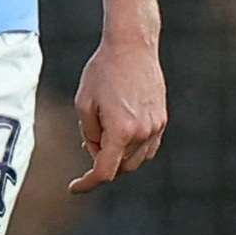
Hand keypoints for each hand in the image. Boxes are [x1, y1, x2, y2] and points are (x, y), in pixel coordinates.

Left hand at [70, 32, 167, 192]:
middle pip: (120, 167)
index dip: (87, 183)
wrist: (132, 46)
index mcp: (121, 131)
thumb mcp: (83, 103)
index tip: (73, 188)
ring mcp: (156, 127)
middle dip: (101, 162)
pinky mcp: (161, 119)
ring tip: (102, 133)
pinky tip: (120, 134)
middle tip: (88, 143)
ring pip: (135, 160)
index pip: (104, 172)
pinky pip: (147, 148)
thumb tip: (97, 151)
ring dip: (117, 157)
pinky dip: (132, 149)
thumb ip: (89, 134)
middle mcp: (143, 132)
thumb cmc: (102, 71)